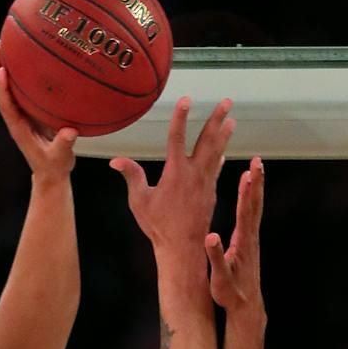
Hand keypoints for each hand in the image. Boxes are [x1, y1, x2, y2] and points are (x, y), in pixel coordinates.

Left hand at [0, 43, 76, 179]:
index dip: (3, 88)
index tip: (2, 70)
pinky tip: (25, 60)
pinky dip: (19, 74)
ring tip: (4, 45)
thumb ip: (64, 144)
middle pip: (1, 90)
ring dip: (4, 66)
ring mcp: (20, 115)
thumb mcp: (61, 157)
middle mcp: (15, 118)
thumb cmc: (55, 166)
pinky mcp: (28, 113)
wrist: (50, 174)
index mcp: (18, 128)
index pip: (6, 104)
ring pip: (8, 88)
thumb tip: (70, 131)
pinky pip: (20, 90)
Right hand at [111, 98, 234, 253]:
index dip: (181, 116)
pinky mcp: (210, 194)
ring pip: (217, 153)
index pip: (177, 137)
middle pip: (207, 140)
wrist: (183, 249)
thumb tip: (115, 160)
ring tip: (232, 120)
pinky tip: (223, 151)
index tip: (187, 99)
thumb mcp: (140, 200)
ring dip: (224, 135)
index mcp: (176, 172)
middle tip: (227, 102)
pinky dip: (220, 158)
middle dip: (217, 119)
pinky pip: (216, 170)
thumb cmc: (158, 226)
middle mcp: (195, 174)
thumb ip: (132, 176)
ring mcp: (205, 184)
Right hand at [204, 157, 263, 313]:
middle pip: (255, 205)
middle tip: (258, 161)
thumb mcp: (219, 277)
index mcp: (242, 243)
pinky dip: (252, 198)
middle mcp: (250, 237)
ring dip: (256, 187)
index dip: (247, 193)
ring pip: (255, 208)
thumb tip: (210, 237)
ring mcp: (252, 239)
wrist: (245, 305)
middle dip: (257, 182)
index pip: (245, 213)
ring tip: (257, 168)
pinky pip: (251, 214)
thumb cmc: (230, 293)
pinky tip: (250, 190)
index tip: (248, 174)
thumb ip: (215, 257)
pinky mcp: (250, 241)